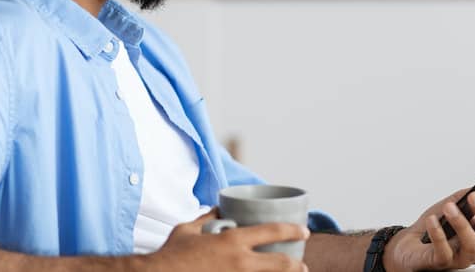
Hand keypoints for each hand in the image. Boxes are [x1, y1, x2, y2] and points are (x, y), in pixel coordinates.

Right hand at [149, 208, 309, 271]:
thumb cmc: (170, 255)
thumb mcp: (188, 230)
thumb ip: (206, 218)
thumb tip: (218, 210)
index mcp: (232, 241)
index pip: (273, 231)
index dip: (293, 230)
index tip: (304, 231)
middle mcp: (240, 262)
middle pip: (282, 264)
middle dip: (297, 265)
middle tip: (303, 265)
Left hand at [383, 171, 474, 271]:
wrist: (411, 245)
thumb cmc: (436, 224)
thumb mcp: (452, 205)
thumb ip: (466, 196)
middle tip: (474, 195)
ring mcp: (463, 259)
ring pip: (471, 244)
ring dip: (461, 224)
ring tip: (449, 207)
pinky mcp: (442, 265)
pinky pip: (444, 251)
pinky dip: (438, 234)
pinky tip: (432, 220)